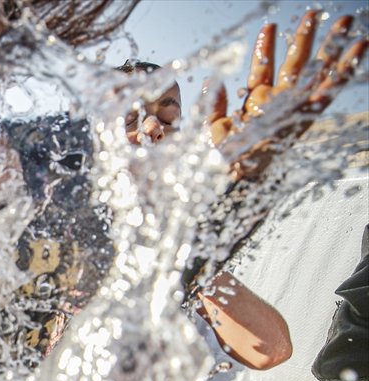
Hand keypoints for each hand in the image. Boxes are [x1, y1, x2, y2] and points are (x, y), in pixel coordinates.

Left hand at [208, 11, 365, 181]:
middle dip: (305, 37)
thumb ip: (214, 103)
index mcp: (256, 101)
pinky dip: (344, 70)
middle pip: (295, 62)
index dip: (266, 47)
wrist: (234, 178)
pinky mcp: (306, 115)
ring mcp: (293, 106)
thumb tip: (214, 81)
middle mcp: (278, 101)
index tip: (268, 27)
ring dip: (330, 46)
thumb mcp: (213, 128)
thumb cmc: (223, 159)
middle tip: (314, 12)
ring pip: (315, 71)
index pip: (263, 68)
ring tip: (343, 22)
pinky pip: (329, 90)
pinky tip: (358, 49)